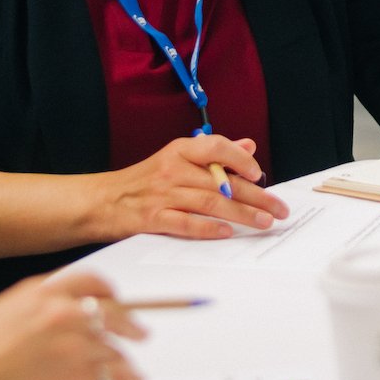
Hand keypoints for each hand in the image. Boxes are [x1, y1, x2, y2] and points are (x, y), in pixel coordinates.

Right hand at [0, 271, 144, 379]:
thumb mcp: (3, 310)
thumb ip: (37, 302)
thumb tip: (61, 305)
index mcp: (44, 292)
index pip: (93, 282)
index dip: (110, 292)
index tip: (118, 301)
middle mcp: (65, 312)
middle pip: (115, 312)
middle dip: (131, 323)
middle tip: (140, 331)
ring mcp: (75, 344)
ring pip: (115, 347)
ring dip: (123, 357)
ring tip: (128, 365)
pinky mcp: (79, 377)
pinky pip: (117, 375)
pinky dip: (129, 378)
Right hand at [96, 135, 288, 240]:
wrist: (101, 201)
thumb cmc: (144, 181)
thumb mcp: (176, 157)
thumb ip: (213, 153)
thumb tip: (249, 147)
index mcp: (180, 150)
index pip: (216, 147)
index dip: (240, 160)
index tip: (260, 175)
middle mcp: (172, 169)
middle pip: (221, 182)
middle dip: (255, 197)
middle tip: (278, 209)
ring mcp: (162, 194)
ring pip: (210, 203)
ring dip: (241, 215)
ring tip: (263, 223)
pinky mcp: (152, 219)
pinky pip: (185, 223)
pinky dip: (207, 229)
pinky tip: (226, 233)